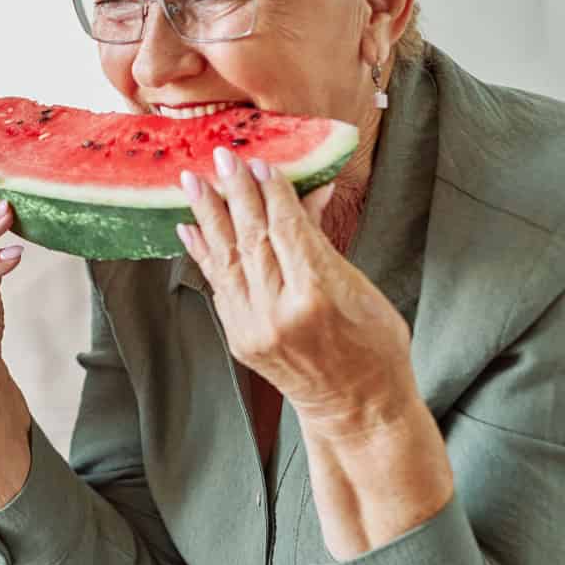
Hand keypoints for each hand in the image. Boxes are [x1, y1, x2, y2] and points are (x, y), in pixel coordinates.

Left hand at [177, 146, 416, 431]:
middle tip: (221, 157)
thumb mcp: (360, 288)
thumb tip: (310, 191)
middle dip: (235, 193)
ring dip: (208, 216)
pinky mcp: (239, 338)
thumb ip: (324, 242)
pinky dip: (205, 254)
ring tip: (191, 181)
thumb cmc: (375, 346)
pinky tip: (190, 228)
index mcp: (317, 296)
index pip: (287, 231)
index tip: (261, 163)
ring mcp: (253, 328)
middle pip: (252, 239)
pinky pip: (218, 286)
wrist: (357, 408)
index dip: (273, 194)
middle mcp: (278, 312)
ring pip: (227, 259)